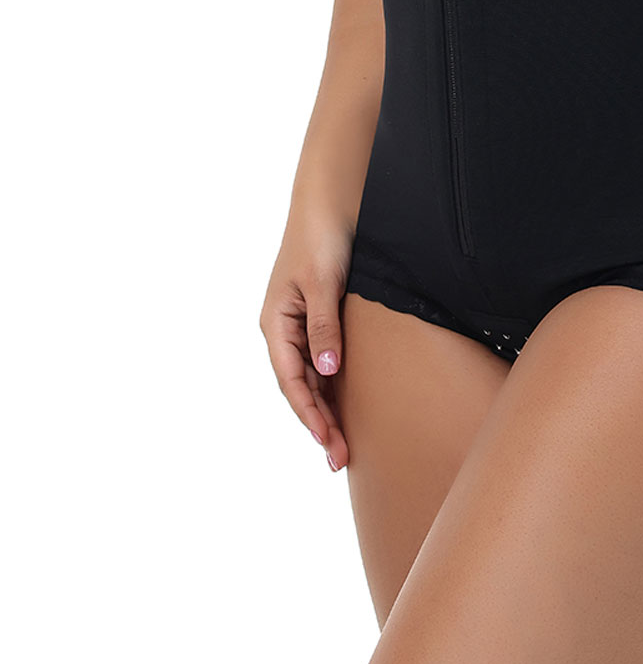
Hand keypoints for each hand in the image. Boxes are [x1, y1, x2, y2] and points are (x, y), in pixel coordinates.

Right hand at [259, 217, 354, 470]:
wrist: (327, 203)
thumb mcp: (324, 284)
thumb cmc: (321, 239)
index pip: (291, 382)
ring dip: (325, 409)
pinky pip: (320, 361)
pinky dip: (331, 386)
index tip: (328, 443)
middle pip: (299, 387)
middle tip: (339, 460)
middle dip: (318, 424)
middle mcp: (282, 330)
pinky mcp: (316, 318)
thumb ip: (324, 328)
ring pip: (310, 378)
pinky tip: (345, 405)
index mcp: (276, 324)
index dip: (310, 415)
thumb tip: (326, 373)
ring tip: (343, 445)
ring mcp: (298, 326)